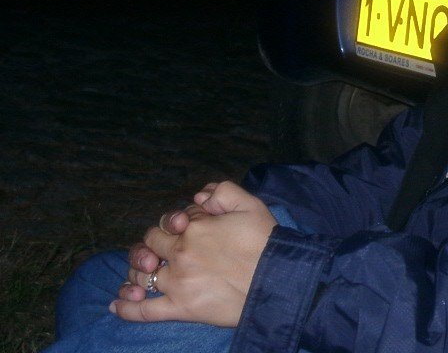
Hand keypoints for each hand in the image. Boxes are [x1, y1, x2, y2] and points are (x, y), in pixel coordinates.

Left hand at [112, 181, 275, 325]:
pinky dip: (127, 308)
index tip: (196, 226)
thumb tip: (199, 196)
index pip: (172, 219)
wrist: (278, 280)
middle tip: (170, 248)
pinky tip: (116, 305)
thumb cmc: (267, 241)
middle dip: (156, 242)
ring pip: (141, 274)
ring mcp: (177, 283)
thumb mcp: (251, 203)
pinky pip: (144, 311)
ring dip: (137, 271)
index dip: (181, 220)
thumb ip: (223, 190)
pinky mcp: (181, 309)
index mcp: (194, 226)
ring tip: (144, 271)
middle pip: (150, 243)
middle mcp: (181, 253)